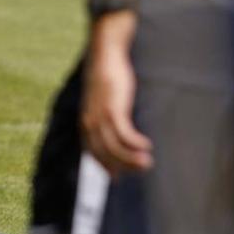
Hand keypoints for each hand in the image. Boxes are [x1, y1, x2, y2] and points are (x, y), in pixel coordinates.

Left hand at [80, 40, 152, 174]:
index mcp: (85, 122)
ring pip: (115, 148)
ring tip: (148, 162)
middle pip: (105, 154)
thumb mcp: (102, 101)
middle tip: (143, 169)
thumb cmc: (106, 78)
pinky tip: (148, 145)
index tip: (119, 177)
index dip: (106, 166)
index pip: (93, 153)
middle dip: (124, 166)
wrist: (105, 56)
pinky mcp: (112, 109)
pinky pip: (125, 134)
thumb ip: (105, 117)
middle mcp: (89, 123)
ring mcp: (100, 117)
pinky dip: (136, 143)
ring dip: (132, 158)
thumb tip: (116, 131)